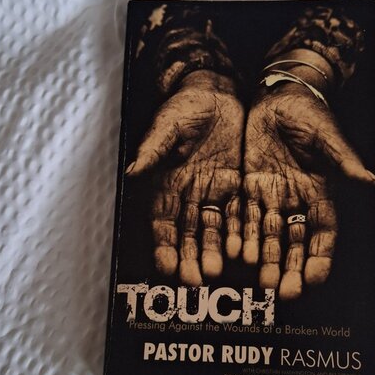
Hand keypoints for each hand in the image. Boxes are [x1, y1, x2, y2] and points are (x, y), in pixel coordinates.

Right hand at [126, 70, 243, 285]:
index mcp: (168, 183)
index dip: (163, 244)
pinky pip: (238, 214)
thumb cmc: (187, 107)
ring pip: (213, 229)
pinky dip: (239, 233)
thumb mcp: (169, 124)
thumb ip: (154, 148)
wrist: (219, 95)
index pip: (163, 221)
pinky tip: (241, 251)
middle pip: (187, 233)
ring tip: (216, 271)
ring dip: (214, 251)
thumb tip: (133, 169)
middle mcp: (190, 194)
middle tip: (194, 279)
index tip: (165, 266)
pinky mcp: (237, 186)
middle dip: (189, 257)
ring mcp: (214, 192)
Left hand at [243, 80, 374, 299]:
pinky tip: (236, 254)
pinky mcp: (247, 188)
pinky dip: (241, 235)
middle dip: (290, 268)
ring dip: (265, 259)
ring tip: (261, 283)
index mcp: (318, 192)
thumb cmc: (308, 114)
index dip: (320, 256)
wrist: (276, 98)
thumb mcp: (325, 135)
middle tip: (284, 293)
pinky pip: (244, 216)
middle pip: (294, 241)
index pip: (322, 232)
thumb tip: (369, 181)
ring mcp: (270, 196)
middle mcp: (295, 201)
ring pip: (268, 235)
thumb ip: (341, 160)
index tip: (315, 280)